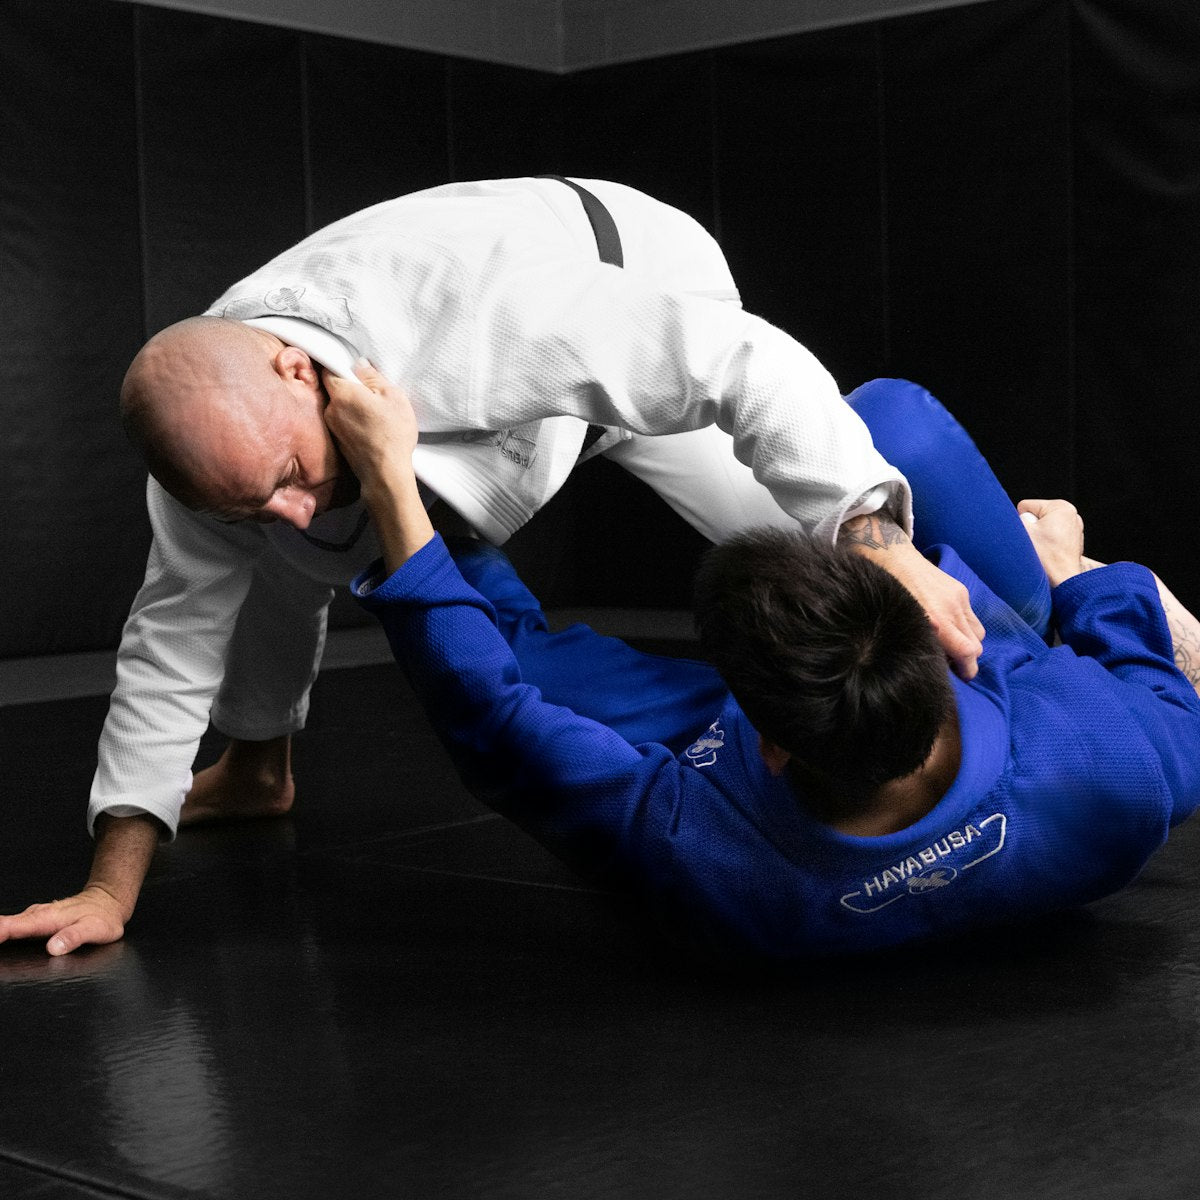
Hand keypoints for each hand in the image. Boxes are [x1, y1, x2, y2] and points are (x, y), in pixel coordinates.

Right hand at [0, 885, 127, 955]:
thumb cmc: (102, 918)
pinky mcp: (33, 921)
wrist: (108, 902)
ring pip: (4, 926)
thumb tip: (53, 949)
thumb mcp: (96, 930)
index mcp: (45, 919)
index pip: (11, 928)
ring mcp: (32, 918)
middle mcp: (34, 916)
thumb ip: (75, 937)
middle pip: (1, 927)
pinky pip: (11, 928)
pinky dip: (0, 933)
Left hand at [321, 361, 417, 494]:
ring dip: (353, 408)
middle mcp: (331, 409)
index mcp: (341, 393)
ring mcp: (333, 428)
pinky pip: (344, 424)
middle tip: (373, 394)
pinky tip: (372, 429)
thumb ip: (372, 376)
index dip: (341, 367)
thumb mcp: (392, 395)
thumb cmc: (391, 433)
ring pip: (340, 409)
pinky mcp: (339, 443)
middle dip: (351, 389)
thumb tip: (359, 364)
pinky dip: (355, 423)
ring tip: (375, 414)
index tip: (356, 370)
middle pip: (335, 391)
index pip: (328, 370)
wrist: (385, 473)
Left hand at [840, 512, 984, 678]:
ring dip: (970, 642)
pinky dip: (966, 626)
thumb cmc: (889, 595)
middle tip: (954, 664)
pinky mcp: (960, 590)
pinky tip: (949, 627)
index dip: (968, 668)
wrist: (891, 556)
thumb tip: (935, 662)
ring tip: (952, 646)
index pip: (967, 652)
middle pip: (976, 644)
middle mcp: (952, 609)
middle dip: (969, 658)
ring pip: (978, 631)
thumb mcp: (902, 624)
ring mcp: (959, 597)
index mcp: (936, 620)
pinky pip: (972, 616)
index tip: (963, 676)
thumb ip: (923, 642)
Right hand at [1017, 499, 1084, 586]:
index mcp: (1061, 507)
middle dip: (1033, 529)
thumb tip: (1016, 517)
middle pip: (1036, 516)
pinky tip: (1050, 553)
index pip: (1026, 506)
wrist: (1062, 581)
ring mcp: (1075, 527)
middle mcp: (1072, 514)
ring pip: (1043, 527)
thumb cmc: (1045, 558)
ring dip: (1039, 537)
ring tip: (1044, 549)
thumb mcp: (1022, 531)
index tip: (1032, 536)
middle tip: (1038, 544)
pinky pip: (1052, 536)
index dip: (1023, 521)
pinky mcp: (1074, 540)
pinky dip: (1048, 544)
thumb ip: (1015, 517)